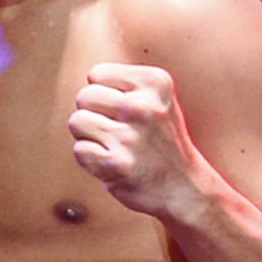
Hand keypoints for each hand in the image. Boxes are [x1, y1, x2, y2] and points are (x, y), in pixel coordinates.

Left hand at [67, 61, 209, 223]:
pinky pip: (79, 150)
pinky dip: (91, 159)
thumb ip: (123, 85)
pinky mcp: (116, 164)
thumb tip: (84, 84)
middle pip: (83, 96)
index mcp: (155, 83)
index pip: (97, 74)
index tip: (123, 110)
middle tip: (116, 131)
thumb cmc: (161, 141)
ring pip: (76, 122)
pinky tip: (113, 163)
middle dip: (93, 113)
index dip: (103, 93)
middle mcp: (143, 106)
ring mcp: (129, 136)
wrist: (184, 187)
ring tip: (114, 145)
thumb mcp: (157, 99)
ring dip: (89, 136)